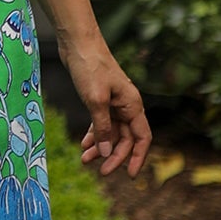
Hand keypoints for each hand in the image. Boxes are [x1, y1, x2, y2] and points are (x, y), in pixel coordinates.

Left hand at [59, 37, 151, 178]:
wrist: (78, 43)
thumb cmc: (90, 67)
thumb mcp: (96, 101)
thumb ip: (103, 128)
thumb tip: (108, 153)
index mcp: (132, 105)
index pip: (142, 138)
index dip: (137, 157)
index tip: (129, 176)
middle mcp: (127, 105)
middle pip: (126, 138)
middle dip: (114, 156)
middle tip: (100, 171)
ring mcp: (114, 103)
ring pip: (112, 132)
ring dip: (100, 147)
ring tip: (85, 160)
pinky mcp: (100, 99)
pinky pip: (101, 123)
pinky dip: (94, 134)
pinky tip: (83, 145)